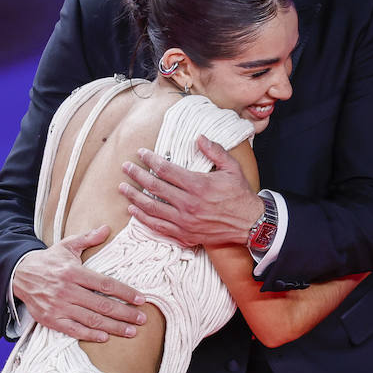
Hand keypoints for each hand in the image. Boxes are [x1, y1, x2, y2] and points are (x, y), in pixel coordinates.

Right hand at [12, 225, 146, 341]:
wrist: (19, 274)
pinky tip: (105, 337)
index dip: (126, 293)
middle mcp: (67, 291)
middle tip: (142, 319)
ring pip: (91, 320)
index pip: (106, 284)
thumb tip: (107, 228)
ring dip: (113, 327)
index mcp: (74, 272)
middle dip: (125, 313)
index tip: (141, 299)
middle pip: (102, 305)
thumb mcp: (67, 246)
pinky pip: (73, 330)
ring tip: (131, 331)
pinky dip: (90, 335)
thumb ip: (88, 238)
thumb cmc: (49, 261)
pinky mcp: (51, 320)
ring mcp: (59, 307)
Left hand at [120, 135, 262, 245]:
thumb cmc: (240, 195)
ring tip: (123, 188)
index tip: (141, 153)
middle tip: (126, 168)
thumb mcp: (232, 168)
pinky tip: (133, 211)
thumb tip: (199, 137)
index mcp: (198, 185)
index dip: (150, 160)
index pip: (166, 170)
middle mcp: (188, 204)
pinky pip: (158, 227)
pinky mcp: (185, 234)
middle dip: (137, 175)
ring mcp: (185, 221)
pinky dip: (143, 218)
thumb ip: (215, 151)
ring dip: (134, 197)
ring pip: (152, 208)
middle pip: (154, 187)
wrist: (250, 225)